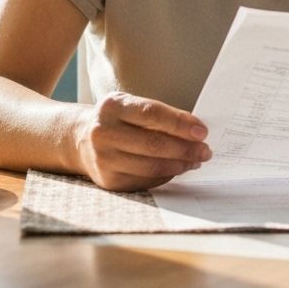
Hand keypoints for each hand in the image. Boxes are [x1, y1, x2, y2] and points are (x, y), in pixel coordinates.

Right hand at [74, 91, 210, 191]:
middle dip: (185, 149)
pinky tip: (178, 169)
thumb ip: (159, 116)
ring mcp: (103, 159)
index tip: (203, 131)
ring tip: (195, 161)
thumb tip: (196, 132)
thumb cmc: (119, 120)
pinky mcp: (108, 181)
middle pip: (153, 144)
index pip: (152, 113)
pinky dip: (166, 176)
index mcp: (112, 106)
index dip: (180, 123)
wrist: (82, 139)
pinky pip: (145, 181)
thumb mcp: (131, 106)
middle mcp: (103, 132)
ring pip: (151, 166)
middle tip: (205, 151)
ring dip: (179, 165)